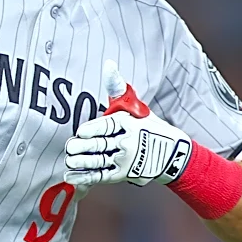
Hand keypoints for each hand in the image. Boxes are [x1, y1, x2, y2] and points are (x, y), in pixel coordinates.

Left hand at [64, 60, 191, 187]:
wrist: (172, 154)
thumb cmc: (146, 125)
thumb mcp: (133, 105)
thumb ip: (116, 86)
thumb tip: (108, 64)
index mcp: (128, 124)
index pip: (107, 127)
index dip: (92, 130)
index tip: (80, 132)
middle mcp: (127, 142)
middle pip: (100, 145)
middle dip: (82, 147)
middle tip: (70, 147)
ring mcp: (125, 160)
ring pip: (98, 161)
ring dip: (81, 162)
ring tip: (69, 159)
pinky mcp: (122, 174)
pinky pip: (100, 176)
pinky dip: (84, 177)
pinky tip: (71, 175)